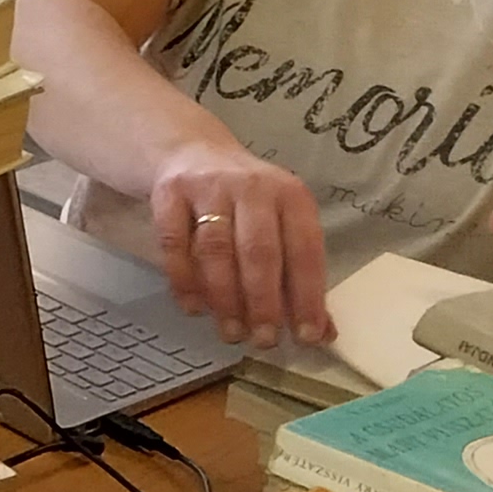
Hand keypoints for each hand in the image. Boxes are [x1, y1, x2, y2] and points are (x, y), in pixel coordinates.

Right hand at [148, 149, 331, 349]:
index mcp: (291, 195)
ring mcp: (208, 187)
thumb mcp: (281, 225)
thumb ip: (298, 275)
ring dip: (224, 297)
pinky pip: (175, 243)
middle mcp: (252, 186)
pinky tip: (194, 307)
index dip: (308, 296)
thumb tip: (322, 331)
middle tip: (264, 340)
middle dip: (263, 302)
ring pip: (216, 249)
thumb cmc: (246, 203)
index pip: (305, 250)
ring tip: (231, 332)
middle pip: (259, 251)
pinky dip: (184, 280)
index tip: (307, 336)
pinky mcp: (170, 192)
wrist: (192, 150)